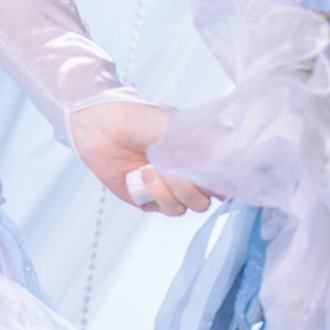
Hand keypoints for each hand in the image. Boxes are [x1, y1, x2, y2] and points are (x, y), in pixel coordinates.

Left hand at [68, 98, 214, 216]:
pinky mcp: (152, 200)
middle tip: (173, 166)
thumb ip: (204, 147)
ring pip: (193, 205)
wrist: (100, 127)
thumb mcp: (176, 129)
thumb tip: (229, 164)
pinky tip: (142, 174)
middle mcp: (190, 171)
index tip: (213, 173)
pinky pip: (170, 209)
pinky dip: (157, 194)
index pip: (228, 174)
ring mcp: (173, 187)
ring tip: (152, 168)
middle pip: (212, 194)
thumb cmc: (139, 120)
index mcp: (202, 151)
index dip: (225, 178)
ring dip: (173, 189)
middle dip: (193, 183)